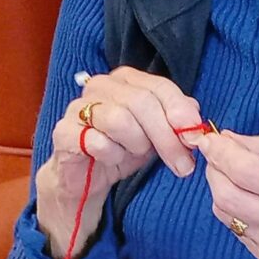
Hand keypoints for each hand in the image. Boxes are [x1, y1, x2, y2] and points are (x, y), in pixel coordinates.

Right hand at [36, 67, 201, 258]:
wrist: (85, 179)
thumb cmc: (123, 149)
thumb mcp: (156, 135)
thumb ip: (175, 121)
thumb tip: (194, 115)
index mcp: (126, 79)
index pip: (159, 86)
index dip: (180, 111)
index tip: (194, 138)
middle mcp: (101, 86)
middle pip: (142, 102)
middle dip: (167, 137)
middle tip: (183, 165)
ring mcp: (79, 107)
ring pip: (120, 119)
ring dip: (137, 144)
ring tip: (136, 154)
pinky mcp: (64, 131)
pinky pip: (97, 141)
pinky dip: (113, 155)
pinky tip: (112, 159)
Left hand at [194, 130, 258, 258]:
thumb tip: (230, 139)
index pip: (247, 172)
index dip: (221, 153)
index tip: (210, 138)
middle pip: (227, 196)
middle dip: (214, 169)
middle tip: (218, 153)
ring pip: (225, 213)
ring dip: (220, 187)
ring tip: (234, 172)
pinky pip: (236, 228)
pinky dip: (233, 206)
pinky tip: (250, 196)